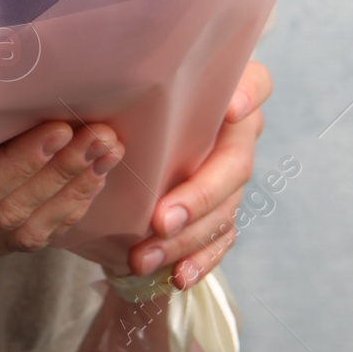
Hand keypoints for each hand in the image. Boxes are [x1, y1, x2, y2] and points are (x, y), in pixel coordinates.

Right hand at [0, 120, 122, 279]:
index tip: (60, 128)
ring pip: (18, 234)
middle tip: (104, 135)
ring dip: (68, 193)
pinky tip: (85, 180)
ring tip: (108, 153)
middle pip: (3, 217)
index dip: (18, 164)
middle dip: (59, 176)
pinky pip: (13, 239)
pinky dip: (55, 210)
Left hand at [128, 60, 270, 289]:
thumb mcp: (128, 92)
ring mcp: (231, 176)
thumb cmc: (128, 108)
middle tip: (160, 220)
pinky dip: (198, 261)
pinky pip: (220, 240)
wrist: (124, 150)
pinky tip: (177, 276)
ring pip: (223, 210)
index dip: (249, 94)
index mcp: (222, 94)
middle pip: (235, 164)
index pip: (256, 83)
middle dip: (198, 196)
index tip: (231, 109)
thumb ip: (129, 86)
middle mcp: (237, 134)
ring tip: (143, 258)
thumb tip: (95, 75)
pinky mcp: (223, 213)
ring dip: (185, 239)